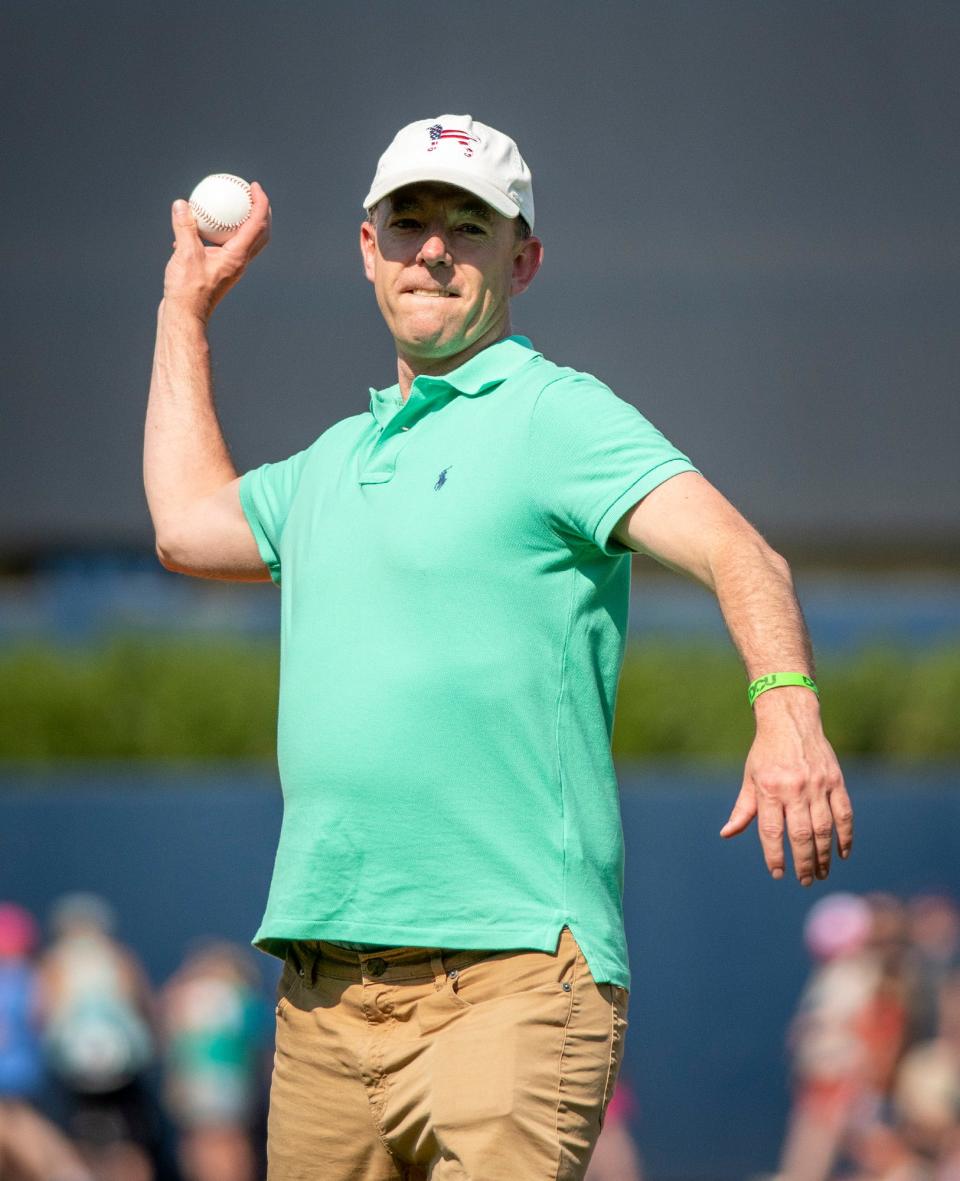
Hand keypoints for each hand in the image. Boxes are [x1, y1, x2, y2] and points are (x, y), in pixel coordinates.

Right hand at [163, 181, 270, 321]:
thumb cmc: (187, 290)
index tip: (253, 186)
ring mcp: (230, 268)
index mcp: (237, 256)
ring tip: (228, 207)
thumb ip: (184, 227)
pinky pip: (223, 247)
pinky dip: (217, 235)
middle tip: (249, 194)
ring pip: (243, 241)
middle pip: (260, 233)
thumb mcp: (184, 254)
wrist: (185, 317)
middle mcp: (239, 262)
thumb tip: (182, 204)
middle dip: (260, 212)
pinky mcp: (218, 272)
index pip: (258, 224)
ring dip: (241, 223)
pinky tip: (194, 229)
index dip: (260, 202)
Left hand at [719, 689, 852, 883]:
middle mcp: (794, 788)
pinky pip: (844, 814)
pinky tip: (842, 853)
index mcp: (769, 789)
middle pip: (800, 835)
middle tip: (804, 880)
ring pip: (823, 829)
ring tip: (821, 873)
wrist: (790, 720)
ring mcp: (817, 785)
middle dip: (803, 863)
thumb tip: (727, 833)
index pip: (771, 831)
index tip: (777, 873)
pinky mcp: (836, 781)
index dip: (774, 855)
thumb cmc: (766, 753)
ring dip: (824, 855)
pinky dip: (845, 836)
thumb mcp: (750, 777)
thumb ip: (743, 808)